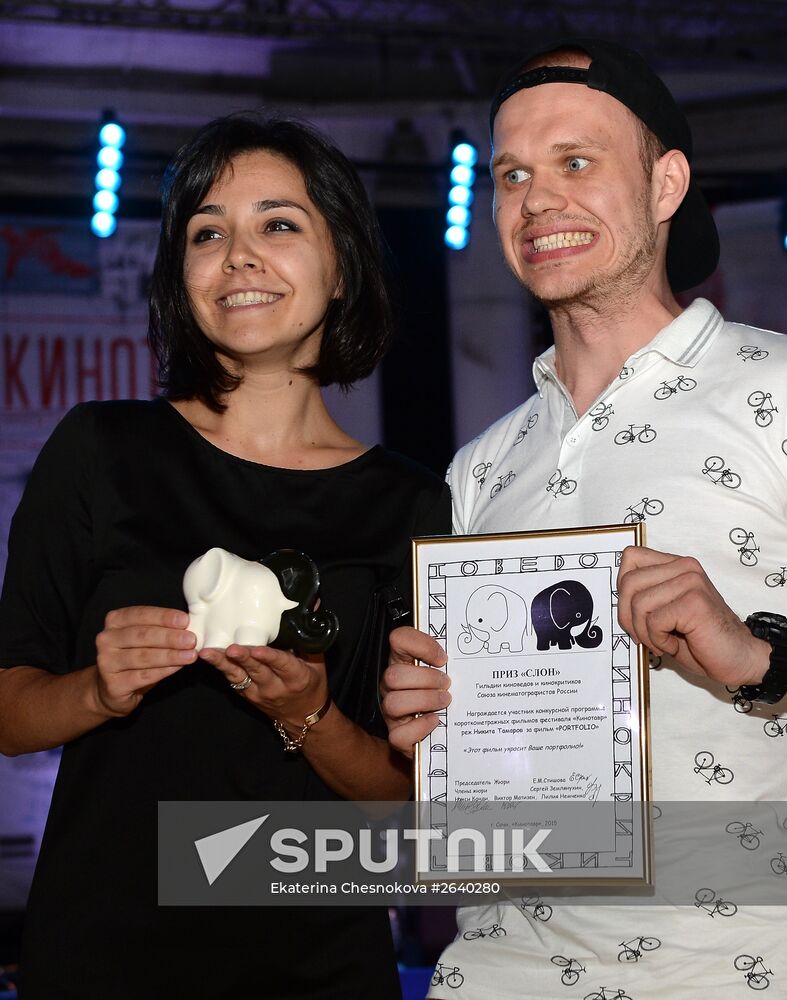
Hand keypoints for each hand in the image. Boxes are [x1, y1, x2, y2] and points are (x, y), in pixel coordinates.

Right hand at [95, 606, 196, 715]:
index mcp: (115, 621)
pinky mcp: (114, 684)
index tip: (185, 620)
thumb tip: (188, 626)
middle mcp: (107, 639)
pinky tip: (177, 667)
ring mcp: (107, 662)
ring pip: (143, 656)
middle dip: (170, 637)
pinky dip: (163, 671)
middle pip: (142, 635)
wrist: (112, 687)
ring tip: (190, 655)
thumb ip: (160, 629)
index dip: (164, 617)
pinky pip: (143, 676)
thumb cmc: (133, 657)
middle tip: (191, 639)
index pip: (140, 614)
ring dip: (170, 655)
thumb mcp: (143, 638)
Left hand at [200, 645, 328, 730]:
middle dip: (242, 659)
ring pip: (238, 676)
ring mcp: (257, 693)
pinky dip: (220, 667)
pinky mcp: (245, 694)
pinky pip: (231, 679)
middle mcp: (275, 687)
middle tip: (230, 649)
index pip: (282, 665)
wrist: (301, 716)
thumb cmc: (311, 684)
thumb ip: (310, 637)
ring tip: (207, 653)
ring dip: (222, 663)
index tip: (257, 650)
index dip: (269, 657)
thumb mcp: (317, 663)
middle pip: (256, 671)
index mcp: (297, 678)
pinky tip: (208, 656)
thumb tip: (312, 605)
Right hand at [380, 626, 449, 757]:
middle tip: (447, 684)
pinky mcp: (398, 736)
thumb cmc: (444, 693)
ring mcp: (392, 712)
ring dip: (425, 701)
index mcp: (403, 662)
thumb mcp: (447, 671)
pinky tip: (435, 721)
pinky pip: (399, 735)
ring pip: (393, 703)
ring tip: (445, 702)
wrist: (443, 733)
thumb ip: (452, 659)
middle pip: (393, 675)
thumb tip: (475, 653)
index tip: (443, 658)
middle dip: (426, 679)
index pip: (399, 639)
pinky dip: (420, 728)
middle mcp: (392, 685)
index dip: (421, 645)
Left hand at [617, 546, 770, 686]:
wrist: (738, 658)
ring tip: (664, 641)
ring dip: (645, 632)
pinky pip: (654, 621)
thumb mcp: (664, 610)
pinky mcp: (694, 602)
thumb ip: (644, 595)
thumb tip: (617, 596)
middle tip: (645, 636)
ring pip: (638, 604)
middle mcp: (684, 568)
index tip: (634, 613)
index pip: (630, 558)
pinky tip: (675, 644)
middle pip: (628, 582)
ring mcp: (691, 582)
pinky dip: (658, 641)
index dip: (622, 589)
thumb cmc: (700, 639)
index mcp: (676, 565)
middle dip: (628, 617)